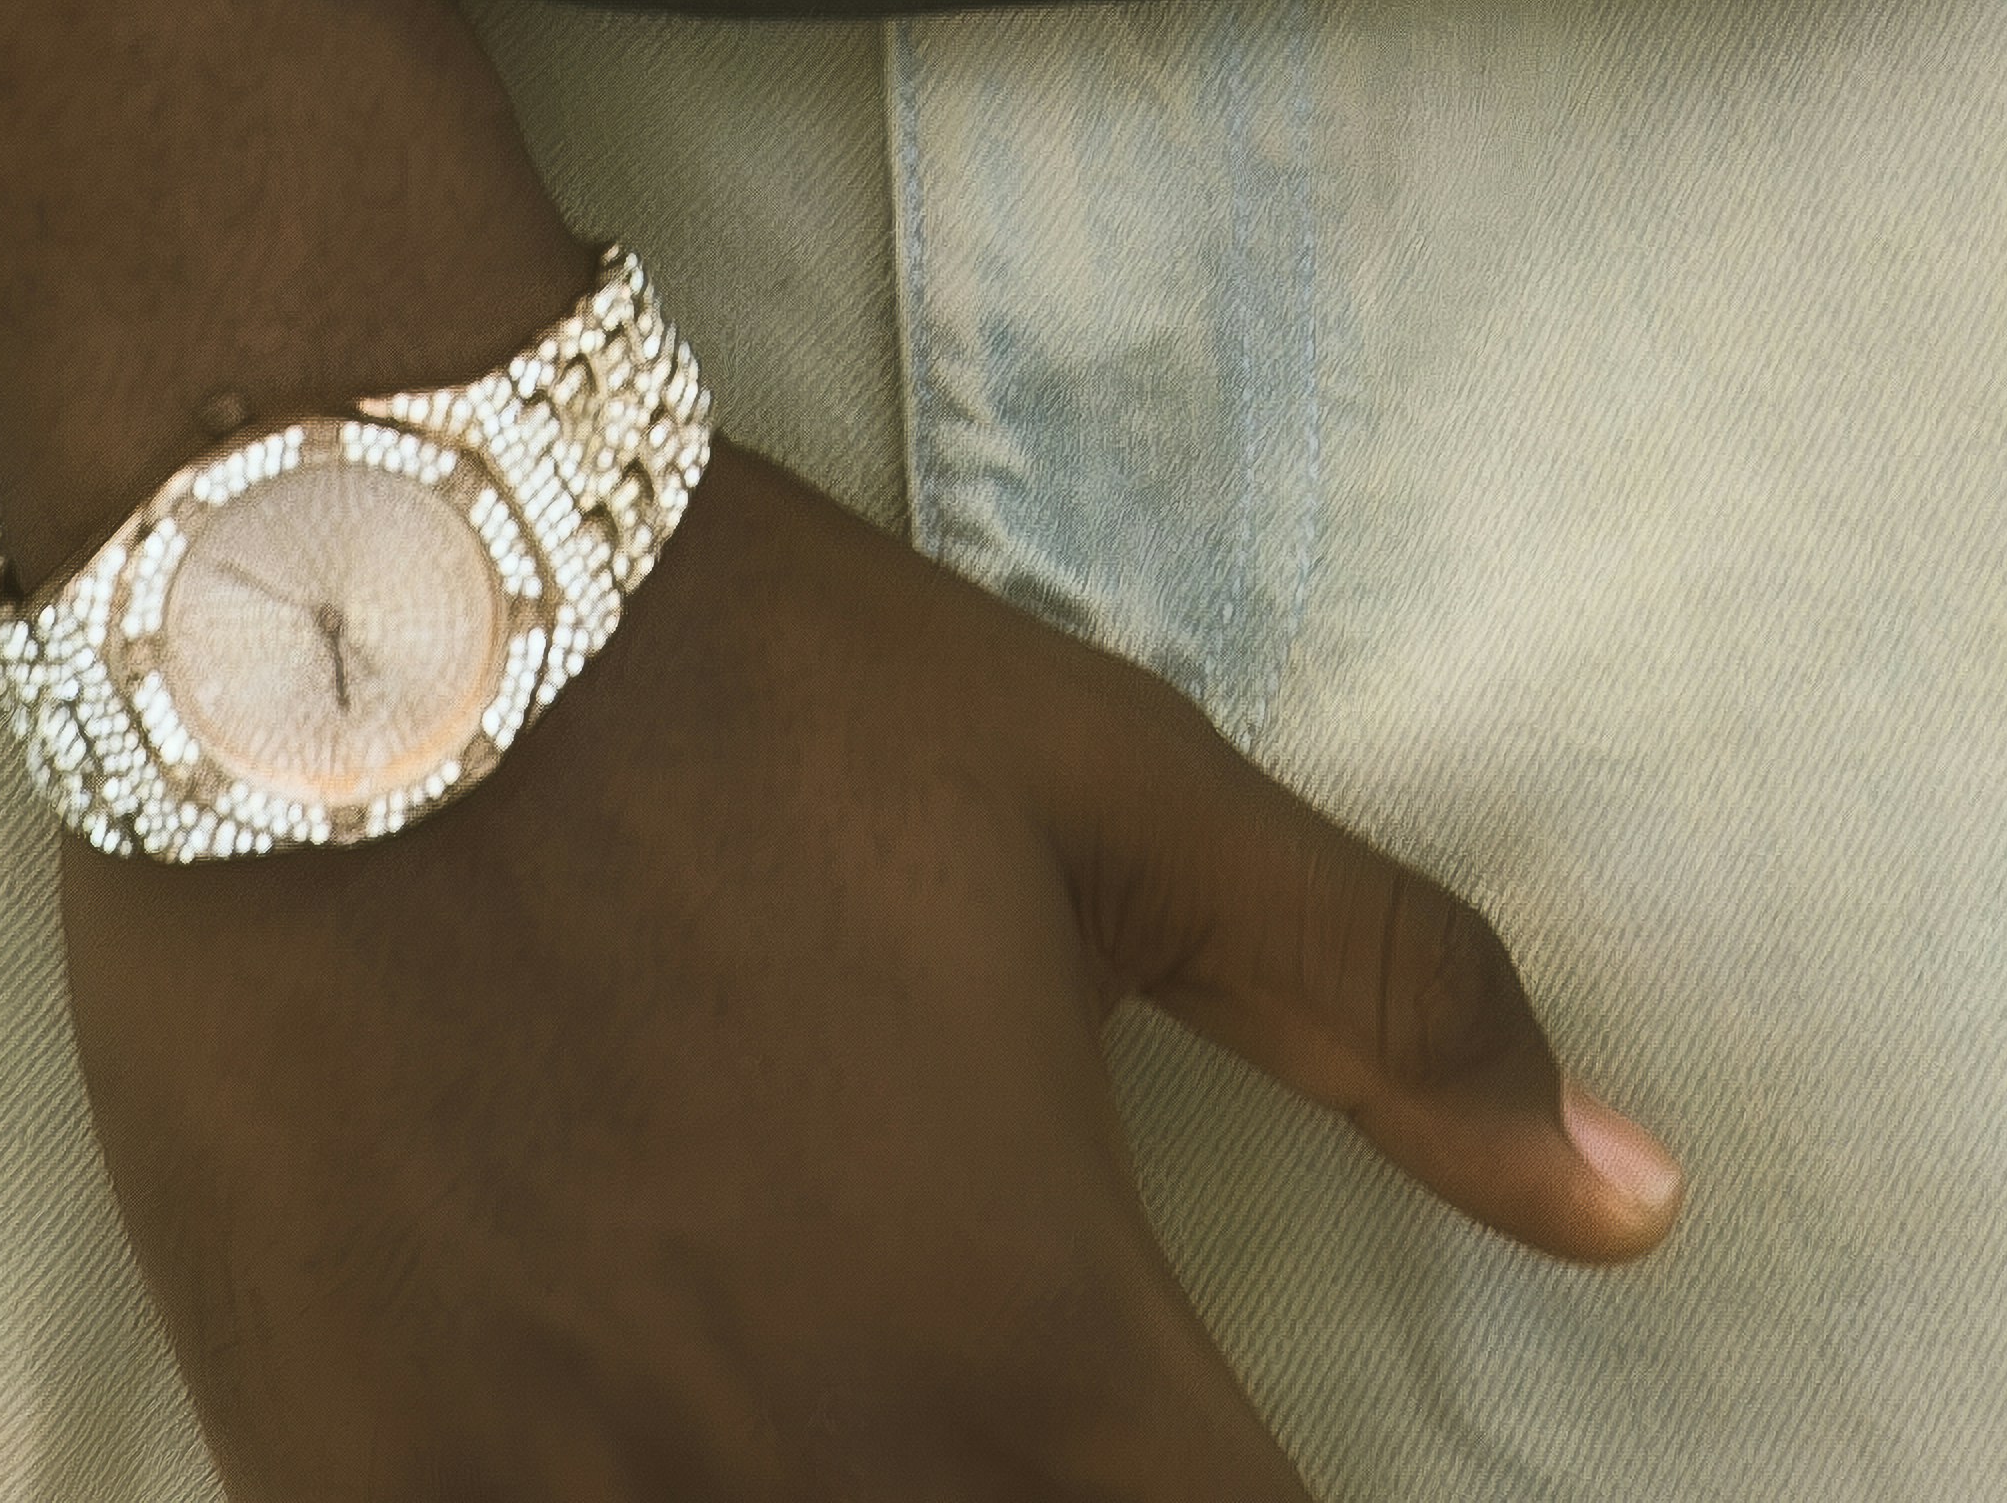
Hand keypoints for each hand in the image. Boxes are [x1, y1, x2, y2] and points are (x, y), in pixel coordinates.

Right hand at [61, 441, 1681, 1492]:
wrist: (359, 594)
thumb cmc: (762, 688)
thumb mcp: (1115, 798)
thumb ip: (1393, 1013)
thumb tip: (1650, 1205)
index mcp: (1042, 1354)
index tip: (1212, 1471)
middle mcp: (833, 1484)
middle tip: (1003, 1414)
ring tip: (863, 1443)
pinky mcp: (355, 1490)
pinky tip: (629, 1461)